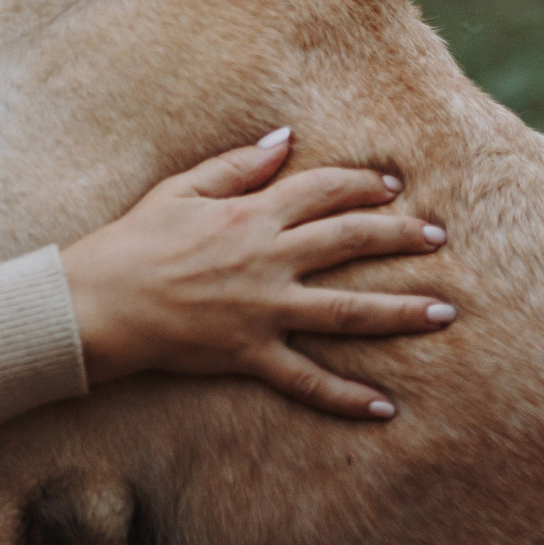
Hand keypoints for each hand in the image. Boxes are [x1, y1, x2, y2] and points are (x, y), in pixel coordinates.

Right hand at [60, 129, 454, 419]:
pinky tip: (385, 407)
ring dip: (400, 312)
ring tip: (443, 313)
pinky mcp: (251, 354)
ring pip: (347, 311)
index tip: (393, 186)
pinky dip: (347, 396)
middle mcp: (268, 260)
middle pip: (350, 241)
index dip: (363, 184)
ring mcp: (263, 310)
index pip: (323, 191)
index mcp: (251, 215)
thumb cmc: (134, 240)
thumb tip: (284, 137)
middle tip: (439, 237)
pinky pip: (308, 379)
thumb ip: (237, 165)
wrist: (99, 302)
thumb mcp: (181, 188)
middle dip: (400, 236)